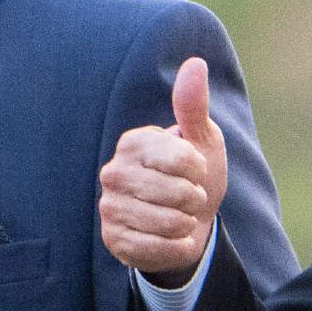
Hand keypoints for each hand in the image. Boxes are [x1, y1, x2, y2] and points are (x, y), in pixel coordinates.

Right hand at [99, 57, 228, 286]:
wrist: (189, 222)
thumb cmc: (195, 176)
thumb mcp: (202, 140)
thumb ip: (194, 105)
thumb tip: (195, 63)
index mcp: (134, 143)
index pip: (181, 158)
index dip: (199, 168)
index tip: (195, 168)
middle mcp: (114, 172)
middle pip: (177, 192)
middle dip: (195, 198)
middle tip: (190, 196)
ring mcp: (109, 207)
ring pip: (168, 222)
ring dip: (187, 222)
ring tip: (182, 215)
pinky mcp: (114, 240)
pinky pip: (158, 247)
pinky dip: (177, 246)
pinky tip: (173, 237)